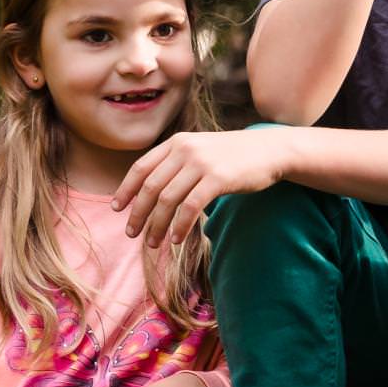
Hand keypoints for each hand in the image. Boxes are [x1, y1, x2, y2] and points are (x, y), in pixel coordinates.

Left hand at [112, 129, 289, 248]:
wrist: (270, 150)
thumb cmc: (234, 156)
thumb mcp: (201, 150)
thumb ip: (178, 162)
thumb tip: (153, 190)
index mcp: (176, 143)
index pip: (141, 168)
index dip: (126, 190)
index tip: (117, 209)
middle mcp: (185, 150)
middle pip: (150, 187)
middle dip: (138, 213)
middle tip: (132, 234)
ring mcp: (202, 163)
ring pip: (168, 200)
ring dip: (157, 225)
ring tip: (153, 243)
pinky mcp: (218, 178)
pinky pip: (191, 207)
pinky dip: (180, 226)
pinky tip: (176, 239)